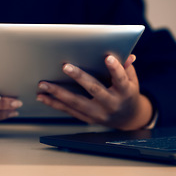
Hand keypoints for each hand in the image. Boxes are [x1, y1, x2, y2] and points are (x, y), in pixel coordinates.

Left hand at [36, 55, 152, 129]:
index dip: (116, 69)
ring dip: (58, 92)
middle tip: (65, 66)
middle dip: (79, 77)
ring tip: (43, 84)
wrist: (128, 120)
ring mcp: (98, 114)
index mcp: (125, 92)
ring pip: (76, 102)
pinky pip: (69, 110)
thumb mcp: (132, 81)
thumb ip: (127, 68)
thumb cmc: (127, 94)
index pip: (121, 79)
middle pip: (94, 89)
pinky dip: (54, 103)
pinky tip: (42, 97)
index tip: (108, 57)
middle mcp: (111, 104)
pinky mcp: (88, 119)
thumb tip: (128, 55)